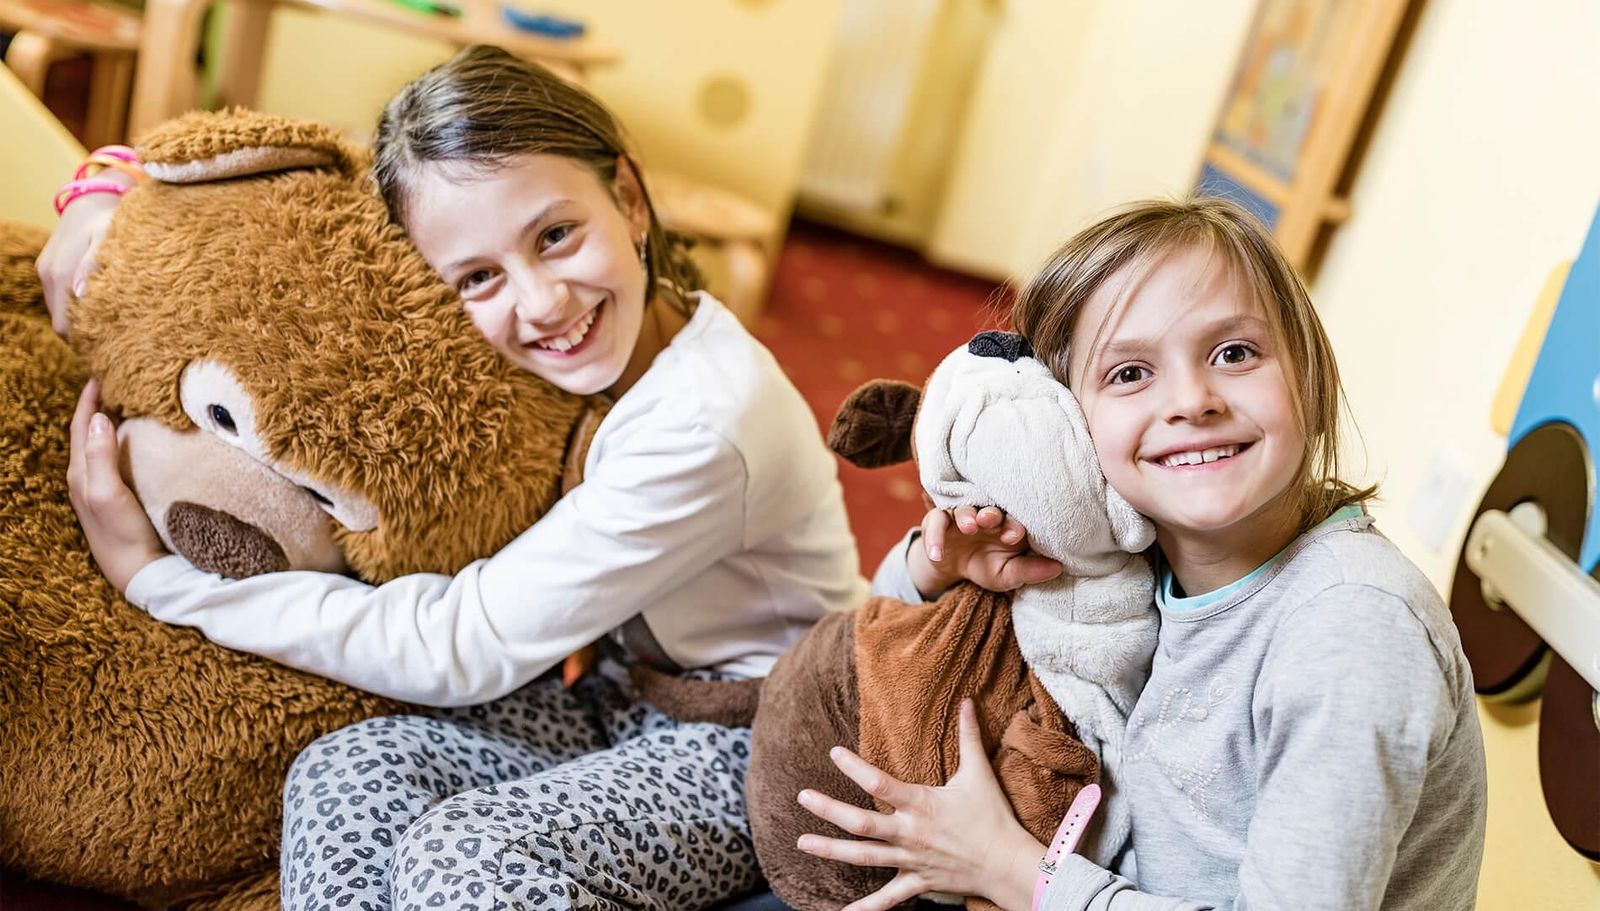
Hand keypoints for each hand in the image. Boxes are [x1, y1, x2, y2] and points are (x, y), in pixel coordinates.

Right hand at [36, 171, 129, 337]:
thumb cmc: (109, 222)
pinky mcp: (46, 268)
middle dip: (82, 338)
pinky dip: (73, 308)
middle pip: (61, 324)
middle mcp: (48, 275)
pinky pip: (57, 298)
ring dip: (78, 323)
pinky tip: (96, 309)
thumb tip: (80, 295)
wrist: (92, 200)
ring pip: (59, 312)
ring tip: (108, 330)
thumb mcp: (108, 240)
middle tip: (113, 346)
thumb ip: (93, 265)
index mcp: (62, 274)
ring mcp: (45, 272)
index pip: (64, 326)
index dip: (83, 343)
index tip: (108, 350)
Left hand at [68, 379, 167, 591]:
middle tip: (116, 385)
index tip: (100, 375)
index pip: (81, 427)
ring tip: (128, 406)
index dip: (88, 401)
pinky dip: (122, 444)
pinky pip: (115, 461)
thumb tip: (101, 418)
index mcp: (81, 473)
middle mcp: (87, 479)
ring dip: (111, 425)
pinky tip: (138, 443)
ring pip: (101, 447)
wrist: (138, 572)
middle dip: (99, 407)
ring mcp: (102, 491)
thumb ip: (100, 457)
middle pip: (89, 434)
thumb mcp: (108, 493)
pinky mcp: (119, 500)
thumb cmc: (122, 534)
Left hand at [796, 699, 1045, 910]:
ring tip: (802, 842)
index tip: (833, 753)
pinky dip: (865, 908)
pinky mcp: (917, 881)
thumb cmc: (993, 816)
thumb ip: (969, 736)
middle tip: (802, 797)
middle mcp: (910, 833)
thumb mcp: (979, 773)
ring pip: (864, 857)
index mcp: (922, 804)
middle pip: (861, 823)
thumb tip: (969, 700)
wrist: (1008, 863)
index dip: (853, 767)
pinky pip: (887, 899)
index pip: (880, 783)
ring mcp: (911, 860)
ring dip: (831, 850)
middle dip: (829, 810)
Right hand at [908, 505, 1061, 597]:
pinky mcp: (938, 521)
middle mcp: (985, 516)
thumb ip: (1029, 571)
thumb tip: (1059, 568)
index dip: (1014, 525)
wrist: (954, 569)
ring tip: (968, 528)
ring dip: (966, 516)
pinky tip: (937, 554)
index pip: (1014, 519)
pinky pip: (934, 522)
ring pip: (963, 509)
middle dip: (991, 514)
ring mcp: (961, 517)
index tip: (1015, 536)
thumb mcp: (1007, 574)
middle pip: (989, 507)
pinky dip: (934, 537)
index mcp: (1007, 525)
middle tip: (990, 521)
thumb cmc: (986, 565)